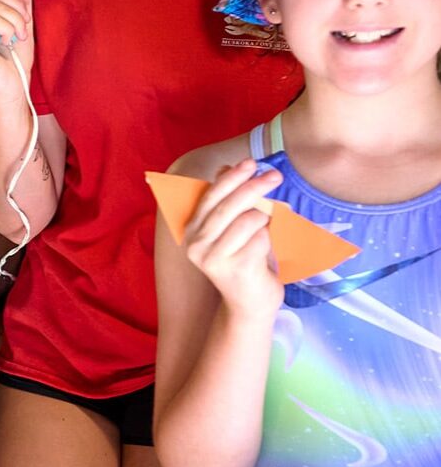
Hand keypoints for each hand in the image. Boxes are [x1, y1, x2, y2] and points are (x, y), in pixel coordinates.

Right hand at [0, 0, 33, 105]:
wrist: (13, 87)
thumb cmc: (15, 62)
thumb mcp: (24, 24)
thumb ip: (21, 3)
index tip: (23, 10)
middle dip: (16, 5)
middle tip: (24, 25)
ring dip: (16, 19)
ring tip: (18, 36)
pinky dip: (8, 28)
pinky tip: (8, 41)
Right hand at [183, 160, 284, 319]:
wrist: (249, 304)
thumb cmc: (242, 261)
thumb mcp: (230, 230)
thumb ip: (225, 201)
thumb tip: (225, 169)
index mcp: (190, 231)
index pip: (210, 196)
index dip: (231, 177)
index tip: (250, 163)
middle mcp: (196, 244)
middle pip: (228, 205)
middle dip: (254, 186)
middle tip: (275, 176)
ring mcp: (214, 258)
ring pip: (248, 220)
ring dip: (266, 217)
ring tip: (270, 225)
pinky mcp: (237, 268)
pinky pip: (261, 238)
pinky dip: (271, 236)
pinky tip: (270, 245)